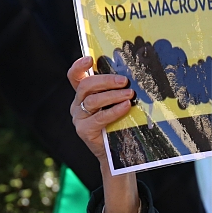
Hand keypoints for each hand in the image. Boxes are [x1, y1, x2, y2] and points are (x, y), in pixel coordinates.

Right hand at [67, 56, 140, 212]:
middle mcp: (78, 105)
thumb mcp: (119, 104)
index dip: (79, 66)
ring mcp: (79, 118)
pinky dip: (114, 110)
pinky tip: (126, 106)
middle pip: (86, 86)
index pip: (75, 76)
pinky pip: (99, 117)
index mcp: (84, 95)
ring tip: (130, 94)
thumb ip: (119, 90)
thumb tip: (136, 72)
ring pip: (92, 100)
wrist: (119, 153)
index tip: (90, 59)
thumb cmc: (122, 124)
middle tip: (125, 80)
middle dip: (106, 80)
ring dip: (113, 95)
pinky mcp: (84, 131)